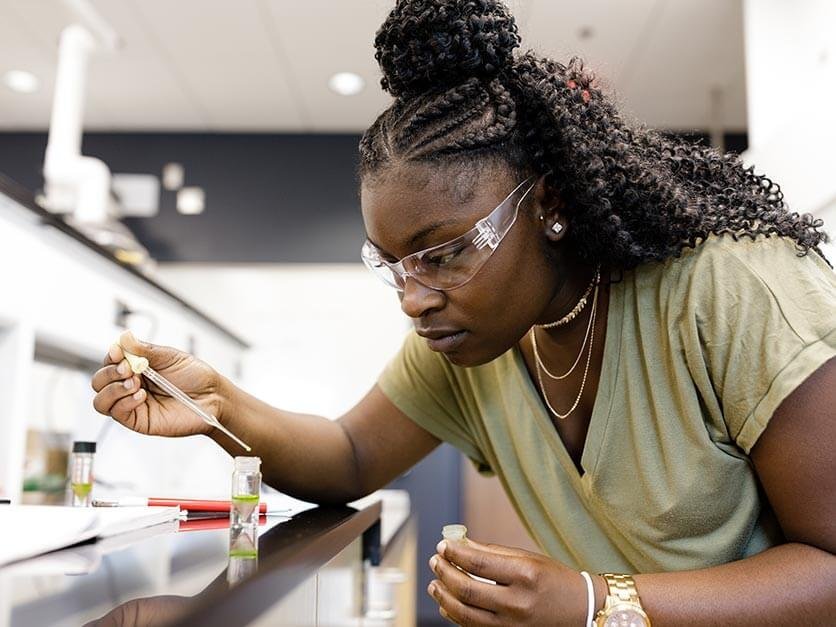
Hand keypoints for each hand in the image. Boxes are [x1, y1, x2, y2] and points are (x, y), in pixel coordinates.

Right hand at [91, 330, 224, 437]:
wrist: (213, 397)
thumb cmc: (196, 376)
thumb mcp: (171, 357)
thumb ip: (146, 350)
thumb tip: (124, 337)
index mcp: (137, 366)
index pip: (110, 361)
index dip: (110, 356)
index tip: (119, 353)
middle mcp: (131, 384)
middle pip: (99, 381)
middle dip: (109, 372)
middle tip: (128, 369)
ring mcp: (132, 403)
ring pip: (101, 400)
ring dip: (112, 389)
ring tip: (135, 383)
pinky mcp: (138, 420)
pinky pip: (117, 413)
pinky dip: (124, 402)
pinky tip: (141, 396)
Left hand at [427, 537, 589, 625]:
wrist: (581, 612)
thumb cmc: (555, 581)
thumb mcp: (529, 559)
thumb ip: (493, 552)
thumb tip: (461, 543)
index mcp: (526, 576)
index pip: (479, 564)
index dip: (455, 553)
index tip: (442, 544)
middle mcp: (518, 603)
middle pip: (468, 590)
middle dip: (445, 573)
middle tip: (435, 561)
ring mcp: (512, 626)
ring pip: (465, 613)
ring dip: (444, 596)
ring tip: (435, 582)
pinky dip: (455, 615)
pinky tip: (446, 602)